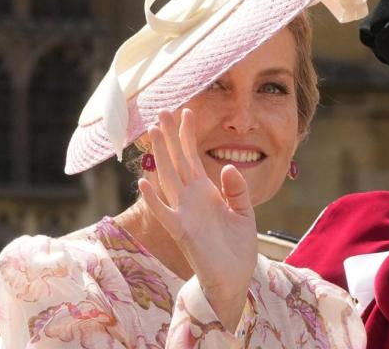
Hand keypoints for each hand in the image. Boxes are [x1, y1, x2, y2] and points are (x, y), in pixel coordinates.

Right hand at [138, 109, 257, 330]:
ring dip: (160, 155)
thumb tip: (227, 166)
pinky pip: (165, 213)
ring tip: (152, 132)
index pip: (193, 157)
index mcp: (206, 192)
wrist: (234, 279)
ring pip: (168, 178)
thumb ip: (236, 190)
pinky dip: (154, 199)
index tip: (187, 111)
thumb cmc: (236, 248)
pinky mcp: (183, 231)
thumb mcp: (244, 213)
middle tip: (162, 110)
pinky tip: (144, 181)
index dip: (189, 135)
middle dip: (170, 136)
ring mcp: (184, 213)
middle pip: (177, 161)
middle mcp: (191, 199)